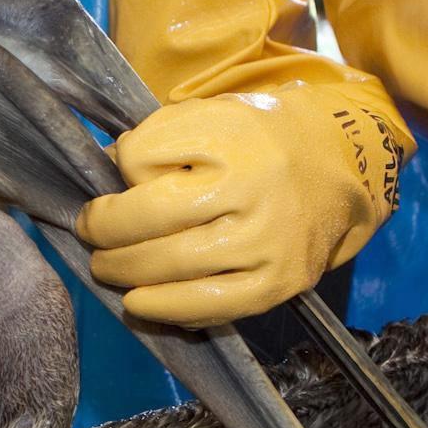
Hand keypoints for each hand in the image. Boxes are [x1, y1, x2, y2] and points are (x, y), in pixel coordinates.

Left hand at [75, 91, 396, 326]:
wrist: (336, 167)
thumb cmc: (256, 142)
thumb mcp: (207, 118)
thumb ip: (153, 141)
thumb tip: (104, 178)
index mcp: (230, 138)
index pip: (142, 159)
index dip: (114, 180)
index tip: (104, 198)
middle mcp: (252, 189)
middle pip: (151, 220)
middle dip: (106, 235)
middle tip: (92, 239)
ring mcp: (267, 241)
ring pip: (174, 267)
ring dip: (126, 274)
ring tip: (108, 269)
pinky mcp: (279, 282)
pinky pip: (211, 308)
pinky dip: (167, 309)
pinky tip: (140, 303)